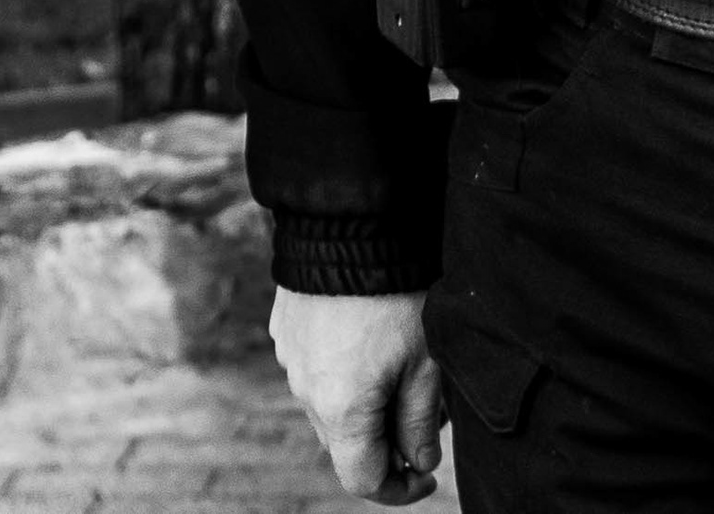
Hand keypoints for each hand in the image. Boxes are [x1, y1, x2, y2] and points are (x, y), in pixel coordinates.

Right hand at [270, 289, 445, 503]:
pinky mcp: (286, 331)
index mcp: (341, 411)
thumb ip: (420, 422)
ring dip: (365, 405)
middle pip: (346, 443)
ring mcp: (290, 361)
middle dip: (386, 442)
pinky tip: (374, 340)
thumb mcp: (425, 363)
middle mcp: (305, 393)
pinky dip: (345, 372)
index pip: (363, 480)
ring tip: (405, 370)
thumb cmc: (397, 295)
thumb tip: (420, 461)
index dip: (400, 489)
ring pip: (330, 406)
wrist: (350, 225)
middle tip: (428, 416)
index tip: (428, 476)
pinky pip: (316, 369)